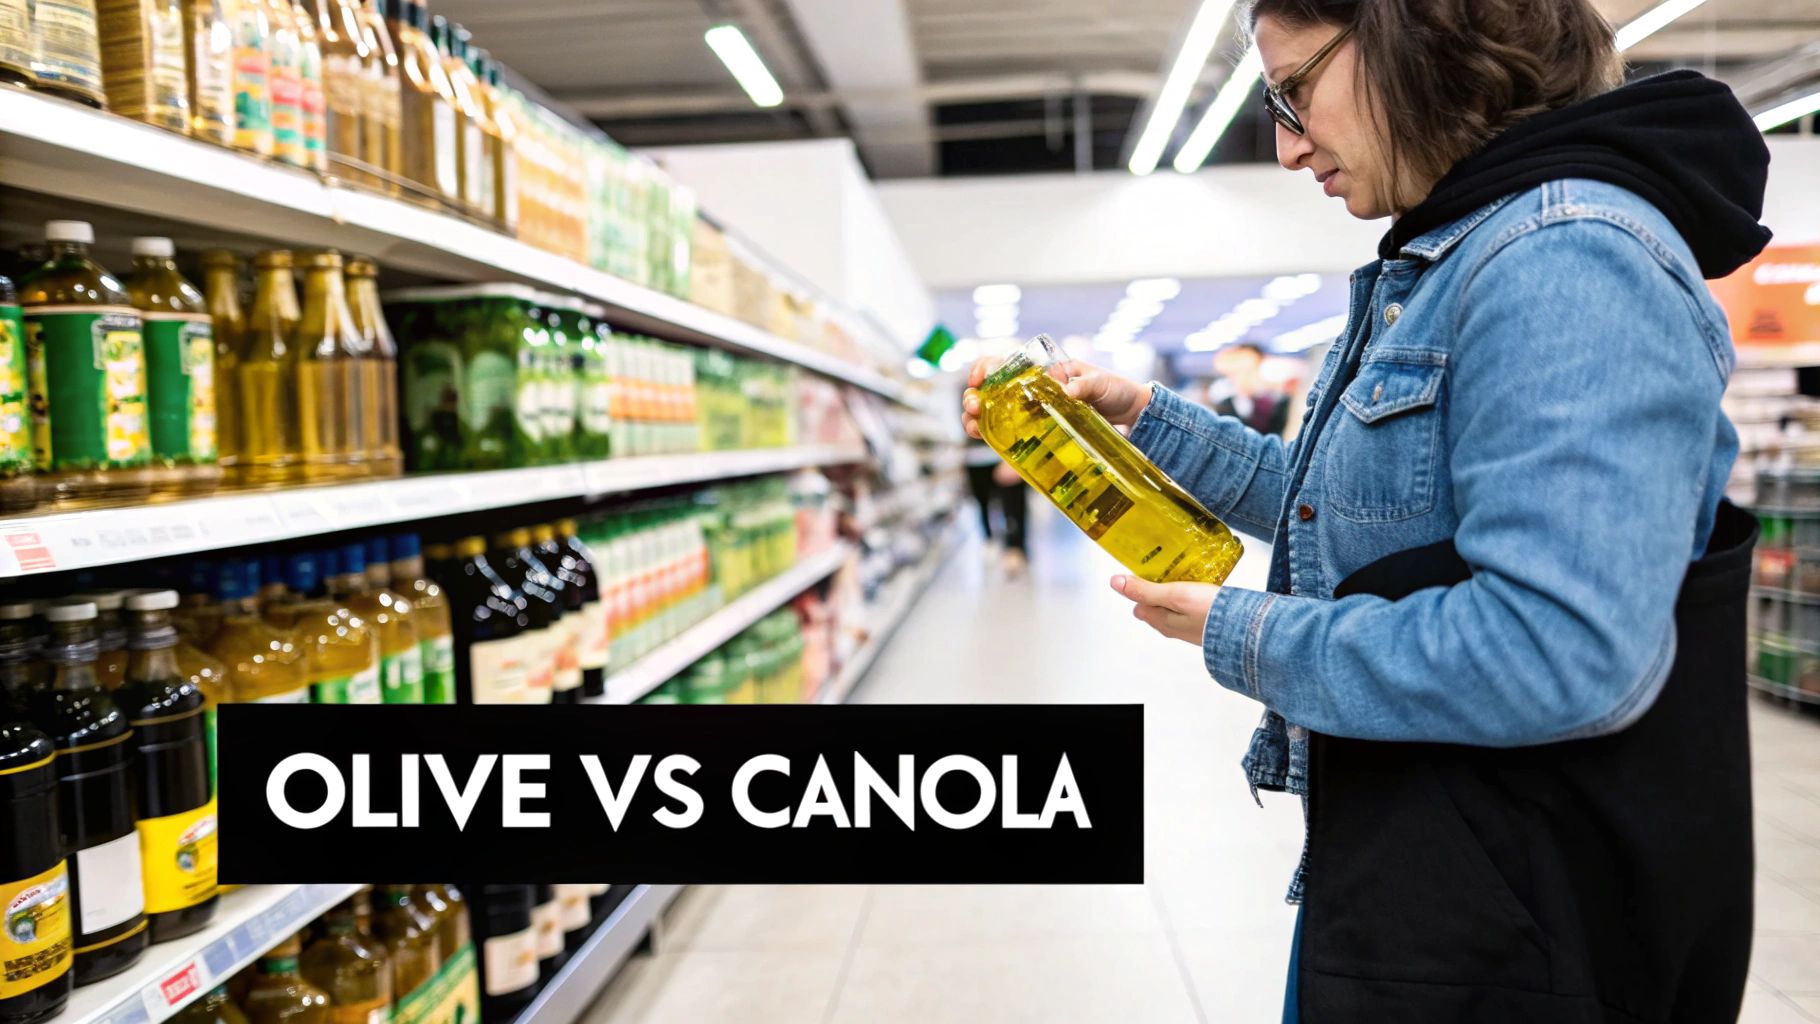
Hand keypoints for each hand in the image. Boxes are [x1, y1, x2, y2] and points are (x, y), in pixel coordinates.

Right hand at [960, 358, 1152, 440]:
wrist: (1130, 415)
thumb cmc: (1114, 390)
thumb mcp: (1100, 383)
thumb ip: (1084, 385)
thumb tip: (1067, 391)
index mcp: (1042, 371)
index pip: (1004, 363)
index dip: (984, 368)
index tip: (978, 379)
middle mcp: (1031, 391)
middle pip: (991, 391)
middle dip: (974, 398)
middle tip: (973, 407)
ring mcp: (1033, 413)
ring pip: (994, 414)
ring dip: (977, 419)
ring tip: (973, 427)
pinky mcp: (1039, 433)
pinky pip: (1012, 436)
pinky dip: (996, 440)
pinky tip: (988, 444)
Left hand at [1110, 575, 1219, 645]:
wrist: (1247, 629)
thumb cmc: (1210, 613)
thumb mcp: (1174, 595)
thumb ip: (1145, 590)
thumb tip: (1116, 583)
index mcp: (1161, 620)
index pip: (1138, 604)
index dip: (1137, 588)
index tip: (1142, 571)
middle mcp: (1173, 627)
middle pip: (1155, 606)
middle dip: (1154, 589)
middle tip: (1162, 570)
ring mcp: (1189, 627)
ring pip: (1173, 608)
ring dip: (1173, 592)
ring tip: (1180, 575)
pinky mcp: (1205, 623)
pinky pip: (1190, 609)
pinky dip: (1189, 597)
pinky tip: (1198, 587)